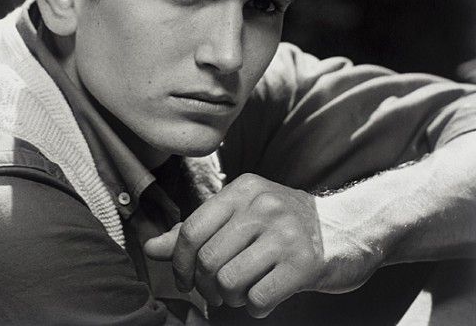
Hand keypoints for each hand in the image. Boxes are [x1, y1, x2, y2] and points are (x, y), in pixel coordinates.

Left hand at [145, 173, 380, 318]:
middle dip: (205, 286)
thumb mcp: (241, 216)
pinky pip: (258, 299)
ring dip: (231, 297)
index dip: (180, 262)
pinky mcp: (304, 263)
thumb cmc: (283, 225)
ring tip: (244, 290)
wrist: (346, 228)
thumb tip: (151, 247)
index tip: (185, 279)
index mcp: (242, 190)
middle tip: (217, 291)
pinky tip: (266, 295)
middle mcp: (262, 206)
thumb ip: (196, 231)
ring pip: (229, 281)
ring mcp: (285, 233)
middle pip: (207, 259)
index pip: (192, 229)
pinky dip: (255, 307)